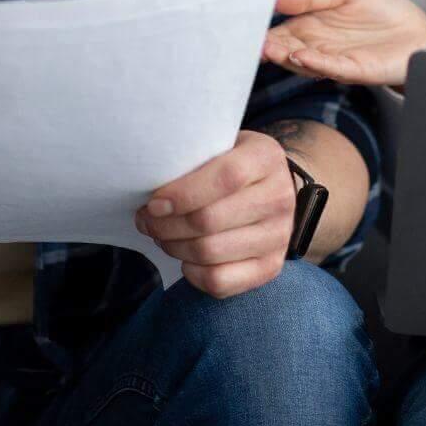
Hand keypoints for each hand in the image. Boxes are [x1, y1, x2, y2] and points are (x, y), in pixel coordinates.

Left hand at [135, 130, 295, 298]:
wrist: (274, 188)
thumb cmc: (234, 163)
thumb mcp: (222, 144)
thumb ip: (194, 157)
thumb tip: (149, 183)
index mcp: (266, 158)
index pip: (226, 177)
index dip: (183, 193)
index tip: (153, 203)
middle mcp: (279, 198)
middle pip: (210, 220)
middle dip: (166, 225)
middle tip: (147, 220)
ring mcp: (279, 236)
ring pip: (209, 253)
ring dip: (174, 247)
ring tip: (161, 236)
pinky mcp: (271, 267)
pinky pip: (220, 281)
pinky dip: (192, 274)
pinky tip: (185, 259)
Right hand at [260, 0, 425, 87]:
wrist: (418, 33)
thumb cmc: (384, 11)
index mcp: (312, 26)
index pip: (281, 29)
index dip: (263, 27)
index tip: (242, 21)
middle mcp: (318, 46)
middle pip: (286, 47)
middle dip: (268, 45)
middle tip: (249, 41)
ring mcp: (335, 60)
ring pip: (303, 61)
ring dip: (285, 56)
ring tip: (268, 48)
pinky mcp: (355, 70)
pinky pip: (331, 68)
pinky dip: (315, 63)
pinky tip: (301, 55)